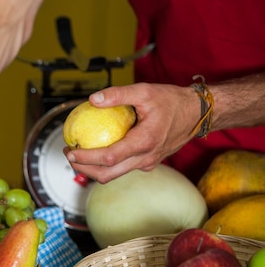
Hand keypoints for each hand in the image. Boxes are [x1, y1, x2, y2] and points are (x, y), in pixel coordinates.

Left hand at [64, 82, 199, 182]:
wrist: (198, 113)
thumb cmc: (172, 101)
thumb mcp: (145, 91)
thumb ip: (118, 94)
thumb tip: (92, 99)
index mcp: (144, 142)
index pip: (109, 158)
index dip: (86, 157)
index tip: (70, 151)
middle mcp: (146, 158)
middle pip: (107, 174)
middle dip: (83, 168)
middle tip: (69, 154)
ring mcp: (148, 163)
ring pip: (114, 175)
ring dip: (93, 169)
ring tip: (78, 154)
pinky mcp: (148, 163)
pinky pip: (123, 168)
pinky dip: (106, 164)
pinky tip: (97, 150)